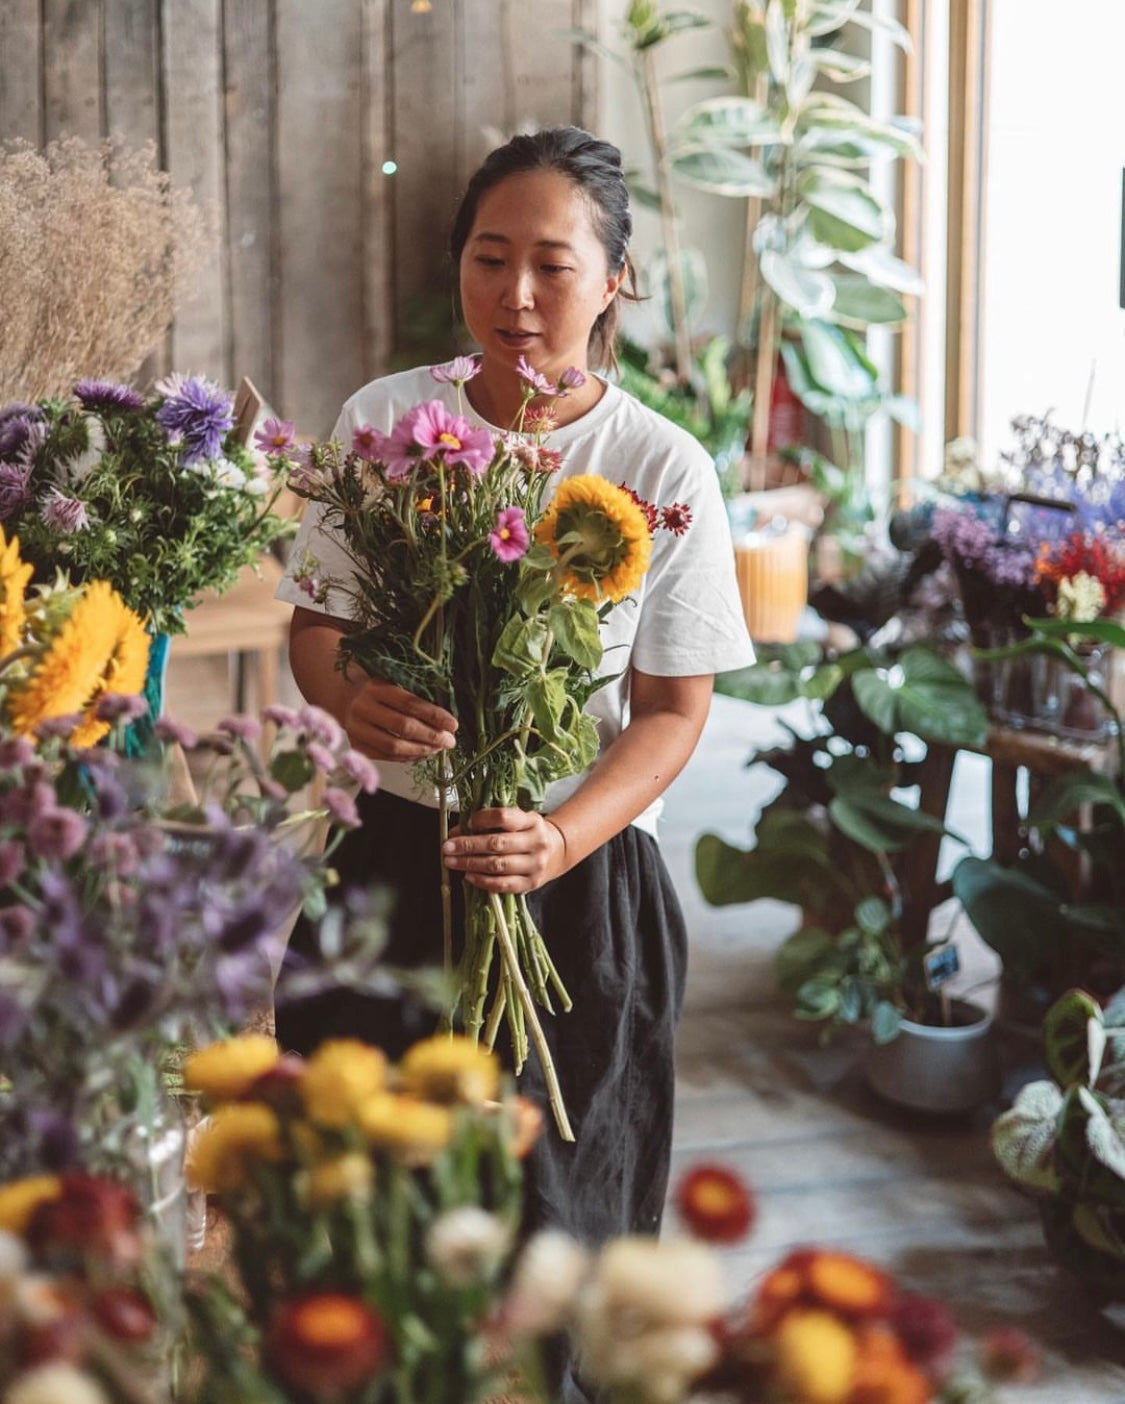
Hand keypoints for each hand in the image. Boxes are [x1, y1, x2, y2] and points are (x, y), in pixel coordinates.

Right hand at [343, 678, 457, 762]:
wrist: (344, 697)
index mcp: (375, 687)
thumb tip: (445, 721)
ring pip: (394, 746)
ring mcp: (356, 729)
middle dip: (431, 736)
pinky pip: (386, 757)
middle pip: (403, 727)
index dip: (434, 716)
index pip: (410, 704)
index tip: (453, 724)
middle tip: (449, 741)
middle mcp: (363, 708)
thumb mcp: (392, 684)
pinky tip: (421, 753)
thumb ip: (414, 698)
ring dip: (421, 750)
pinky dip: (407, 757)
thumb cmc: (377, 690)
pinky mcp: (356, 746)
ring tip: (438, 749)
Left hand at [442, 808, 566, 893]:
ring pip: (498, 865)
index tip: (466, 824)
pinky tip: (468, 876)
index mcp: (531, 821)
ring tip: (451, 862)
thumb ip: (489, 824)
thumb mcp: (516, 821)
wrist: (556, 852)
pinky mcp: (531, 883)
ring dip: (470, 863)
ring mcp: (535, 864)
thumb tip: (456, 833)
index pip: (503, 817)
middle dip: (468, 845)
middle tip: (447, 847)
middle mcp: (536, 842)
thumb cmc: (526, 834)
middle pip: (497, 843)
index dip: (481, 820)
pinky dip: (483, 881)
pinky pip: (503, 884)